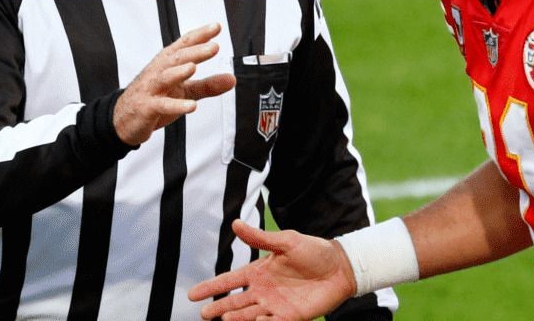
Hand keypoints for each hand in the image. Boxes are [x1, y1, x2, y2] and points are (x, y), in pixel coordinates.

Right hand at [113, 22, 235, 144]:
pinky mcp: (147, 108)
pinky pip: (161, 105)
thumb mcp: (184, 91)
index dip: (200, 35)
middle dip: (195, 51)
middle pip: (177, 58)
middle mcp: (159, 72)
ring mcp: (151, 89)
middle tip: (214, 47)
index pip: (184, 45)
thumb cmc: (154, 97)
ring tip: (193, 67)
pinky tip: (190, 106)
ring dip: (179, 72)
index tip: (216, 27)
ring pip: (165, 77)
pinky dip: (175, 105)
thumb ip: (208, 85)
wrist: (124, 119)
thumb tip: (231, 79)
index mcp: (168, 63)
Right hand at [188, 219, 355, 320]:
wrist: (341, 266)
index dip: (211, 287)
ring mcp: (276, 305)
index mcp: (259, 271)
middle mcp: (263, 290)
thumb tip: (234, 223)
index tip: (192, 294)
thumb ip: (260, 237)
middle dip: (219, 308)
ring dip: (238, 318)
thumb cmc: (314, 251)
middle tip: (203, 314)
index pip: (230, 281)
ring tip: (225, 319)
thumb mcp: (286, 241)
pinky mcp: (291, 317)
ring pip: (250, 315)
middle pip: (235, 302)